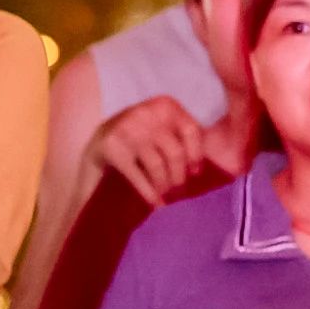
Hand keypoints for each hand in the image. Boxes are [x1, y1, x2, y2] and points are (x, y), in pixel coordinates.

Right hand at [88, 94, 211, 207]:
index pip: (191, 130)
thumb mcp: (163, 123)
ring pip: (157, 166)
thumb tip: (209, 159)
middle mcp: (147, 115)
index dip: (196, 154)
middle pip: (175, 152)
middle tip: (177, 187)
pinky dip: (148, 192)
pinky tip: (155, 202)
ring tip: (165, 194)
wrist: (100, 137)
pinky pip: (137, 176)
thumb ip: (181, 133)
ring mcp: (129, 132)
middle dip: (178, 175)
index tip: (195, 172)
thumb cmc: (141, 133)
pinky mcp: (114, 150)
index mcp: (165, 105)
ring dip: (163, 185)